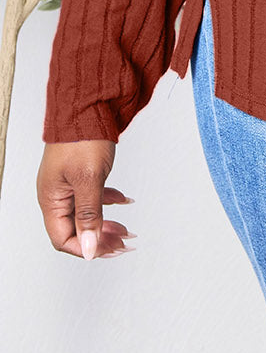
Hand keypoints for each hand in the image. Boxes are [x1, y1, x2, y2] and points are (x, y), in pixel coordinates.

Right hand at [37, 141, 137, 258]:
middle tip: (124, 242)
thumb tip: (90, 248)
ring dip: (107, 223)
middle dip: (101, 239)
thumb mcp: (89, 179)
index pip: (64, 239)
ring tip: (127, 229)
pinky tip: (125, 201)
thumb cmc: (82, 137)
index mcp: (51, 199)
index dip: (88, 247)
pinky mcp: (80, 172)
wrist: (87, 104)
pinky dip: (109, 201)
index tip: (112, 248)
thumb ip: (89, 215)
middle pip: (76, 230)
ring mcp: (68, 183)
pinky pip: (93, 196)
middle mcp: (56, 194)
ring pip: (86, 214)